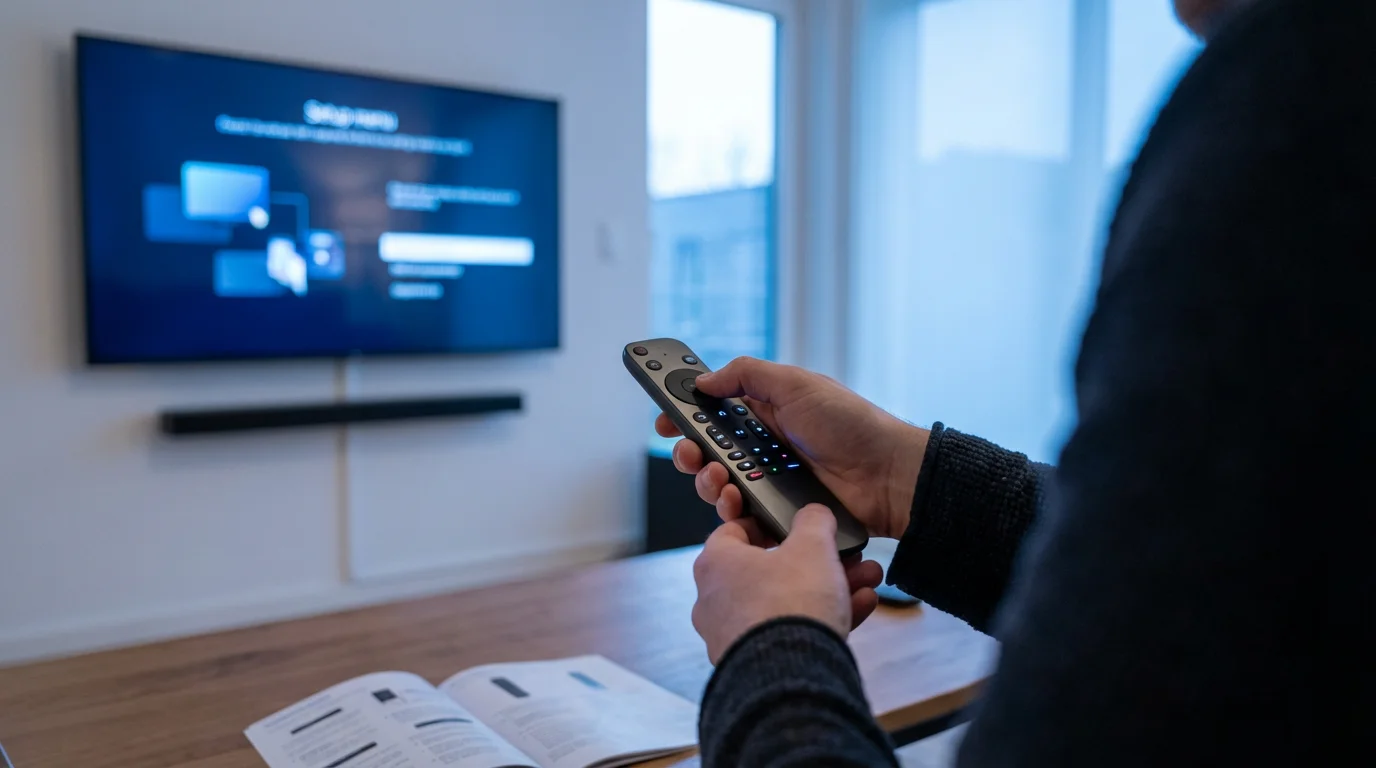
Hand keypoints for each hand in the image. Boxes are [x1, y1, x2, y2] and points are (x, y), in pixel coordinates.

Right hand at [657, 357, 928, 539]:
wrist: (887, 475)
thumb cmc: (850, 424)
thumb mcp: (796, 383)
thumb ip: (747, 375)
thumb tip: (704, 380)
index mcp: (765, 414)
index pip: (713, 415)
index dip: (686, 418)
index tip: (665, 421)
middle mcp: (764, 450)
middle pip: (708, 456)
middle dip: (690, 455)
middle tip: (688, 453)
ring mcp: (771, 484)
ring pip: (720, 489)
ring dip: (708, 484)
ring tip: (719, 480)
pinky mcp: (779, 515)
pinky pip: (743, 519)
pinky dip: (732, 514)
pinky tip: (734, 505)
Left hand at [692, 506, 883, 662]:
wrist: (790, 676)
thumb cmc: (790, 602)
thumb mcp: (812, 547)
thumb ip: (813, 522)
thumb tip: (814, 513)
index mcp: (715, 563)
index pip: (735, 530)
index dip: (767, 524)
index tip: (793, 525)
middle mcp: (715, 600)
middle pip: (770, 570)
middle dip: (816, 562)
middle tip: (847, 558)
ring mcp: (731, 636)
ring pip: (785, 602)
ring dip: (827, 590)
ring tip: (865, 583)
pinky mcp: (751, 665)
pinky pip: (788, 634)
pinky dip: (820, 620)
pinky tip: (859, 609)